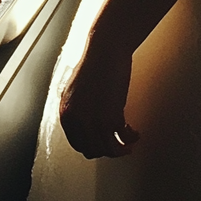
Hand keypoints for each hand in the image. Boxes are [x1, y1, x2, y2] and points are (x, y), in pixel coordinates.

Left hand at [59, 38, 139, 158]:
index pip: (77, 144)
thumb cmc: (93, 64)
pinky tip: (134, 134)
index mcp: (66, 113)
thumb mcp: (75, 90)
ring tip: (128, 146)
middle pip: (93, 150)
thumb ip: (76, 110)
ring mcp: (94, 121)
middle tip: (117, 147)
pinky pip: (123, 138)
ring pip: (108, 150)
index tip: (102, 145)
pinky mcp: (112, 117)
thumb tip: (84, 127)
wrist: (106, 49)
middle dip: (106, 150)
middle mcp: (77, 121)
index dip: (92, 147)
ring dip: (120, 151)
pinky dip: (130, 139)